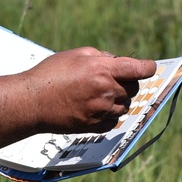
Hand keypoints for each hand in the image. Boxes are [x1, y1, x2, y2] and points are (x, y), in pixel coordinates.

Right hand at [23, 48, 156, 133]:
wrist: (31, 102)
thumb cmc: (50, 74)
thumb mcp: (76, 54)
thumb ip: (102, 57)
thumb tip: (117, 63)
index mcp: (103, 70)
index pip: (140, 70)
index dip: (148, 67)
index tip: (149, 67)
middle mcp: (106, 91)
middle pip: (133, 88)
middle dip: (126, 82)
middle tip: (108, 78)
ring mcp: (102, 111)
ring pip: (125, 105)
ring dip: (117, 99)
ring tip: (96, 93)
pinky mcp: (95, 126)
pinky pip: (114, 120)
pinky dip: (109, 113)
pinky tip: (93, 107)